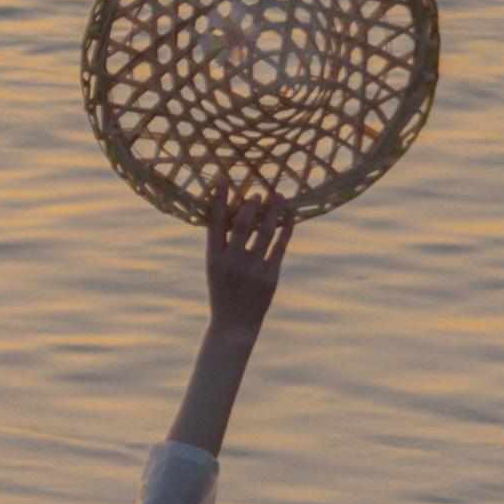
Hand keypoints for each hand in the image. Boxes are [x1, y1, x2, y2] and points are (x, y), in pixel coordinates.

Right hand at [202, 188, 294, 339]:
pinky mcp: (270, 277)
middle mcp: (232, 263)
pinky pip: (280, 248)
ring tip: (277, 196)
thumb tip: (234, 208)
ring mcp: (253, 270)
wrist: (234, 324)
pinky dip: (286, 230)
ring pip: (265, 233)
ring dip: (273, 211)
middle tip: (257, 191)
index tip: (223, 179)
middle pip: (242, 225)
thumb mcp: (214, 265)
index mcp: (214, 258)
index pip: (215, 222)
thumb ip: (221, 241)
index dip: (219, 199)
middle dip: (250, 205)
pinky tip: (290, 217)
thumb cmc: (222, 289)